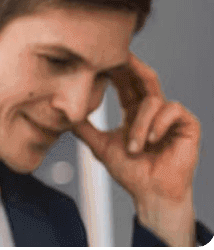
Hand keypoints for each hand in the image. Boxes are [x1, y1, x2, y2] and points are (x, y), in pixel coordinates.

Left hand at [72, 53, 200, 246]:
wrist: (150, 193)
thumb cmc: (130, 172)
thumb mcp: (101, 146)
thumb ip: (84, 128)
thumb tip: (61, 112)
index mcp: (134, 112)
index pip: (125, 83)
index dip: (115, 69)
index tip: (100, 56)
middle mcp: (153, 110)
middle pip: (144, 78)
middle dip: (131, 66)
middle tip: (118, 55)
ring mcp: (171, 116)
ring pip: (152, 100)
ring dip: (140, 125)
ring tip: (134, 148)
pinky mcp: (187, 124)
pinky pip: (172, 109)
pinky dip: (158, 123)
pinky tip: (152, 140)